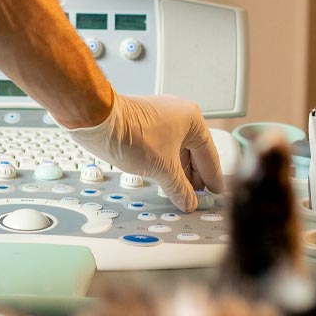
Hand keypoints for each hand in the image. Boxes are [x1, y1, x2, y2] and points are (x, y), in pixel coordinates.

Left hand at [60, 93, 224, 212]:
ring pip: (177, 149)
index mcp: (192, 119)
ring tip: (180, 190)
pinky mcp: (145, 123)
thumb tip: (188, 201)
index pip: (209, 154)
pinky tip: (164, 178)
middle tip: (198, 195)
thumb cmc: (132, 133)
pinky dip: (166, 163)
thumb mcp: (163, 169)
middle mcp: (179, 114)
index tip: (216, 190)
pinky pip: (163, 146)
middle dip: (194, 176)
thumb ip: (179, 188)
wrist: (99, 120)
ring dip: (179, 171)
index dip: (213, 176)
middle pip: (194, 152)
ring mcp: (161, 117)